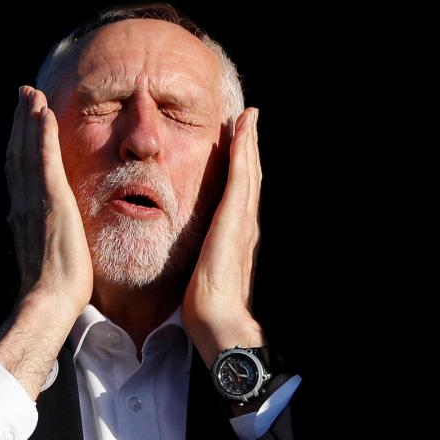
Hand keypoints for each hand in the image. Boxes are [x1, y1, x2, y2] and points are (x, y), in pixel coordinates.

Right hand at [0, 86, 93, 399]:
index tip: (24, 118)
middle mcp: (22, 202)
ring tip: (32, 93)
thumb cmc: (50, 289)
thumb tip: (25, 226)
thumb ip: (34, 233)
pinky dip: (43, 135)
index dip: (19, 140)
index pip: (18, 168)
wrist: (47, 303)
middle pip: (18, 151)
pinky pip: (45, 160)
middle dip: (21, 120)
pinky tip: (45, 113)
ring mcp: (35, 200)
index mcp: (21, 212)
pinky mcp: (51, 201)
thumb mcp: (40, 253)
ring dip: (30, 118)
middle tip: (25, 92)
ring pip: (28, 150)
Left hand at [181, 107, 265, 367]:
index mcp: (236, 235)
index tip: (237, 143)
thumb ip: (200, 258)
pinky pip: (240, 177)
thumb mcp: (201, 272)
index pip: (239, 192)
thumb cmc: (207, 306)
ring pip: (248, 171)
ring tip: (249, 117)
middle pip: (249, 176)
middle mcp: (245, 223)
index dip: (241, 167)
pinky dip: (243, 152)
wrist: (219, 322)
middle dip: (249, 147)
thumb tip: (190, 256)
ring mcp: (243, 220)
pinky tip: (241, 132)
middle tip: (250, 119)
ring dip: (249, 142)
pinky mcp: (235, 219)